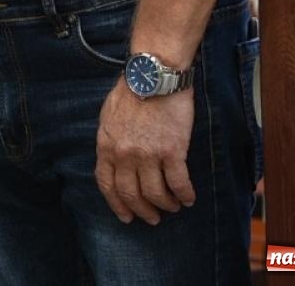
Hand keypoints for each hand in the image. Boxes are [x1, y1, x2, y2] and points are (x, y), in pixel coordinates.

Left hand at [95, 78, 195, 224]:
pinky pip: (179, 183)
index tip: (126, 215)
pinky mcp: (171, 151)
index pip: (107, 184)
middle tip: (152, 218)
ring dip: (165, 205)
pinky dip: (184, 195)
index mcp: (107, 145)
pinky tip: (188, 198)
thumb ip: (111, 140)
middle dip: (142, 210)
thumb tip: (114, 157)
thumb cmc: (132, 91)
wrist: (154, 76)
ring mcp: (147, 154)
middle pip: (131, 193)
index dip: (116, 204)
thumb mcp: (109, 116)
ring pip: (156, 193)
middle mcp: (124, 154)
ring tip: (172, 207)